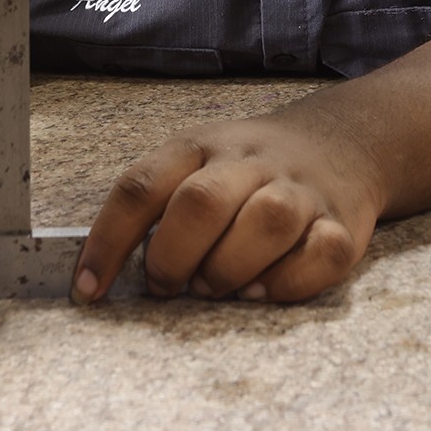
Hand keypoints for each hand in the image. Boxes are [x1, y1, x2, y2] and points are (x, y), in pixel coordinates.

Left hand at [73, 109, 385, 304]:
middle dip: (172, 256)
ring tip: (214, 286)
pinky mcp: (342, 224)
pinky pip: (322, 253)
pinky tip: (262, 289)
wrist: (341, 140)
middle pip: (202, 202)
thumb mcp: (195, 162)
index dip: (107, 241)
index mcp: (201, 146)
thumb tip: (104, 275)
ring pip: (266, 221)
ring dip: (229, 267)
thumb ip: (155, 206)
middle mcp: (250, 162)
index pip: (141, 187)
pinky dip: (288, 281)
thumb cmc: (248, 168)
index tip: (88, 290)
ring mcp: (300, 191)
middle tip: (166, 285)